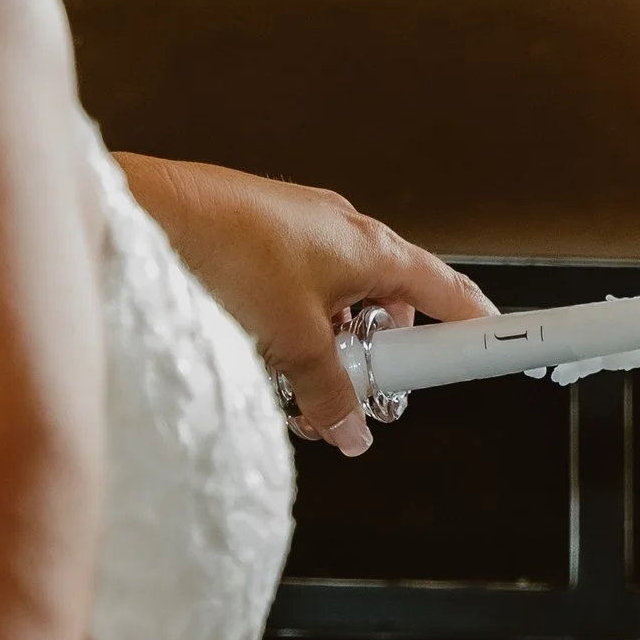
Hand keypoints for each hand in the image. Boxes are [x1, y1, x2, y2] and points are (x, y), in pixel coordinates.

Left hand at [114, 156, 495, 455]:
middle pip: (390, 306)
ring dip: (329, 346)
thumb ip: (328, 391)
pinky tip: (264, 351)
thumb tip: (349, 429)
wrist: (146, 210)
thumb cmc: (225, 248)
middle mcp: (345, 233)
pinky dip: (295, 325)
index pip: (446, 291)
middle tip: (362, 391)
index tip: (493, 344)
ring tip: (297, 381)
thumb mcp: (291, 341)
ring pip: (340, 303)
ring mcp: (303, 232)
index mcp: (372, 248)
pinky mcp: (263, 237)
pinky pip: (300, 290)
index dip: (473, 322)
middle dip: (378, 355)